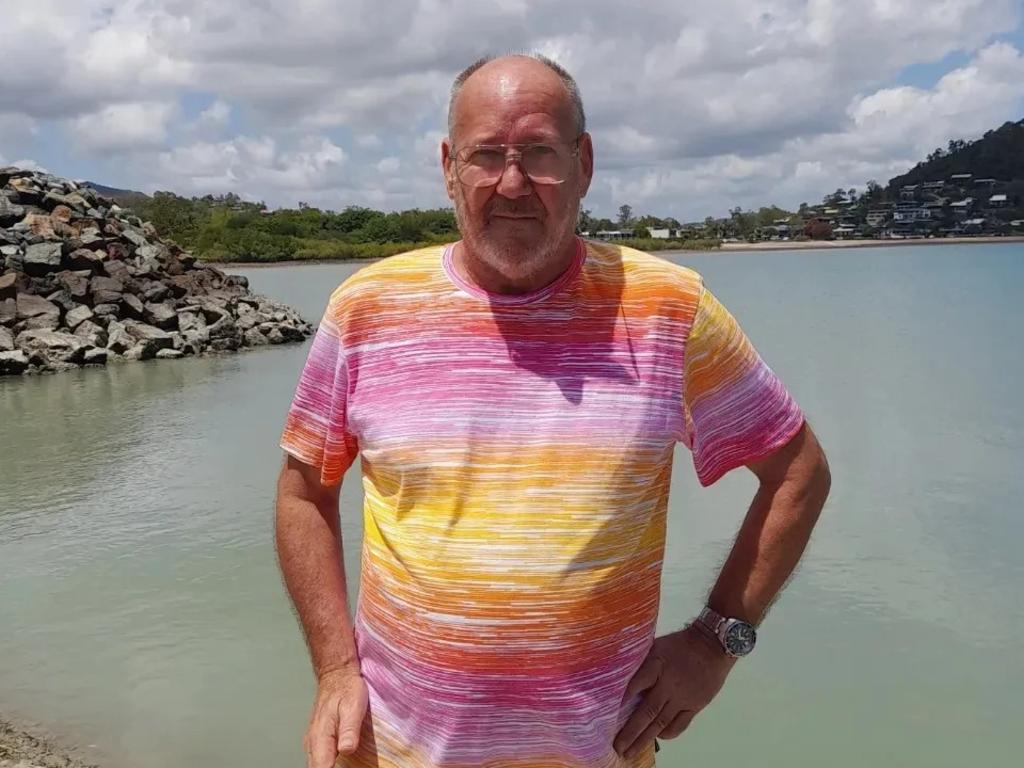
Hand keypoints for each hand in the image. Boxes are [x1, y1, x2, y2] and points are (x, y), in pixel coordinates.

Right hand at [304, 666, 368, 767]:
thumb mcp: (353, 707)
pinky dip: (325, 765)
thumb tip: (346, 750)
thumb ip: (349, 730)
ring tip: (342, 764)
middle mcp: (312, 743)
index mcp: (321, 737)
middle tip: (349, 765)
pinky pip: (318, 760)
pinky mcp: (317, 741)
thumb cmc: (347, 689)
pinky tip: (337, 764)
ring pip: (315, 766)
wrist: (337, 675)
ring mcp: (313, 742)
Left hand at [614, 624, 734, 758]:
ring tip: (631, 751)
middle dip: (630, 731)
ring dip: (645, 738)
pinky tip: (657, 737)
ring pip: (661, 722)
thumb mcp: (657, 646)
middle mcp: (669, 684)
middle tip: (618, 747)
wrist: (712, 646)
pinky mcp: (695, 705)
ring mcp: (682, 698)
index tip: (608, 713)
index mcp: (657, 664)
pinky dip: (667, 733)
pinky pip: (679, 724)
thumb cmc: (680, 644)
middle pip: (647, 711)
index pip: (637, 683)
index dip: (623, 698)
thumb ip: (642, 663)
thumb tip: (621, 675)